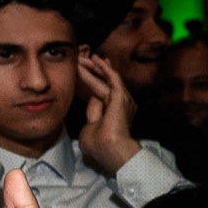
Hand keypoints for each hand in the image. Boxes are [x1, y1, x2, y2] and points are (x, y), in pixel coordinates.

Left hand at [76, 54, 141, 176]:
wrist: (110, 150)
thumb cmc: (100, 146)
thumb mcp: (90, 128)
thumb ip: (92, 114)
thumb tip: (91, 102)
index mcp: (113, 113)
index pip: (102, 92)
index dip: (94, 81)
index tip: (86, 72)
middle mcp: (121, 105)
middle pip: (106, 83)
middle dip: (95, 70)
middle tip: (85, 58)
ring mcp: (123, 100)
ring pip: (108, 78)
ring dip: (96, 67)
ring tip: (85, 56)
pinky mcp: (121, 97)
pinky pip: (113, 78)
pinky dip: (104, 68)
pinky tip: (97, 59)